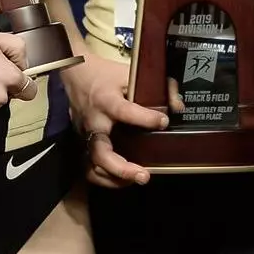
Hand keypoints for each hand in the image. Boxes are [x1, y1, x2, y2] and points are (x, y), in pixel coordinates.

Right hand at [61, 53, 165, 188]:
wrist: (75, 74)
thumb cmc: (105, 75)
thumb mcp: (130, 74)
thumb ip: (157, 87)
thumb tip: (178, 106)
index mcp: (106, 101)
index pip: (124, 112)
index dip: (145, 118)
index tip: (163, 122)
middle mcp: (93, 122)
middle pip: (101, 152)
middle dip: (122, 169)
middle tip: (144, 175)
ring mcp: (84, 136)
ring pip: (92, 166)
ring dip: (114, 178)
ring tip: (136, 179)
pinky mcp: (81, 143)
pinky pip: (88, 167)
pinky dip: (105, 178)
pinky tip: (122, 179)